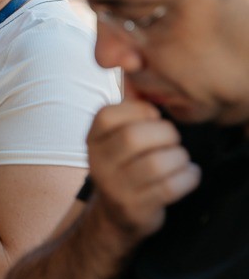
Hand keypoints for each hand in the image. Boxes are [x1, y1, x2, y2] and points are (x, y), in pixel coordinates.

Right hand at [86, 99, 200, 243]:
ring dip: (179, 158)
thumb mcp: (116, 135)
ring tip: (180, 159)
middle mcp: (97, 163)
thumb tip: (131, 62)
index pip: (108, 115)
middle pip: (134, 138)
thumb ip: (127, 103)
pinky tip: (187, 175)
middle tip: (172, 141)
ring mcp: (114, 188)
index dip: (138, 111)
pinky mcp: (135, 208)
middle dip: (165, 135)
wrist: (116, 216)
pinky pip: (171, 187)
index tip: (152, 117)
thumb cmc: (124, 165)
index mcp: (92, 139)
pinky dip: (188, 177)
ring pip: (156, 163)